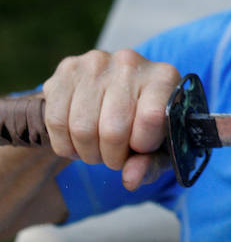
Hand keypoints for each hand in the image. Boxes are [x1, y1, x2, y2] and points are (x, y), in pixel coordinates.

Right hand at [41, 49, 180, 190]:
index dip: (142, 145)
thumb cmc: (145, 124)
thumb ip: (151, 164)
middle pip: (112, 129)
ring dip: (88, 152)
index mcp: (163, 77)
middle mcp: (130, 62)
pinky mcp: (67, 69)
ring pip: (81, 128)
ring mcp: (96, 63)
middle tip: (115, 157)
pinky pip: (56, 120)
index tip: (141, 147)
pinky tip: (78, 141)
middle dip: (112, 157)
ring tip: (98, 149)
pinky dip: (65, 144)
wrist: (118, 94)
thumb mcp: (160, 147)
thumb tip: (130, 179)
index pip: (151, 118)